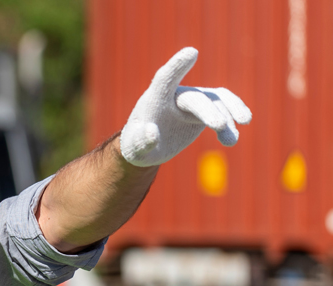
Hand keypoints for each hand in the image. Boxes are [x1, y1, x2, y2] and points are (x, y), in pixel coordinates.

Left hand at [120, 47, 251, 166]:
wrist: (149, 144)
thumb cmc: (137, 143)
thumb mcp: (134, 148)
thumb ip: (140, 141)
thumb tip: (152, 133)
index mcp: (154, 99)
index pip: (165, 78)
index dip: (177, 66)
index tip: (192, 52)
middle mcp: (176, 95)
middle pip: (194, 99)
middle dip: (208, 111)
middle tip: (219, 126)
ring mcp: (193, 99)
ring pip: (216, 101)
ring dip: (228, 115)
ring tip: (231, 141)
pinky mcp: (206, 108)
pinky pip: (225, 106)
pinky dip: (234, 115)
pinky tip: (237, 131)